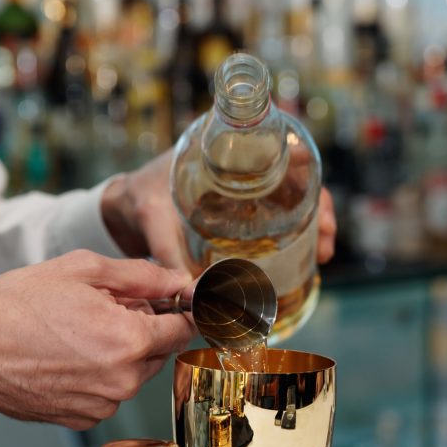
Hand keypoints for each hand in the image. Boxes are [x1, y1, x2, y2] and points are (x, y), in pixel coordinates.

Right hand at [0, 251, 195, 429]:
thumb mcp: (81, 270)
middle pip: (159, 350)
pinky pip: (109, 392)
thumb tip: (179, 280)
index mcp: (128, 340)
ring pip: (134, 372)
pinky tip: (65, 356)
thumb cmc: (15, 303)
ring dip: (120, 352)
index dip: (179, 309)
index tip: (168, 300)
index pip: (184, 328)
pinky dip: (98, 374)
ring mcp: (103, 404)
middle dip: (142, 328)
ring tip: (76, 332)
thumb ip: (141, 276)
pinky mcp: (83, 418)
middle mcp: (122, 379)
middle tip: (102, 308)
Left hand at [101, 150, 336, 272]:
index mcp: (223, 152)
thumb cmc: (136, 200)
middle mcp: (241, 171)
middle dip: (320, 209)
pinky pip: (276, 224)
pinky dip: (293, 241)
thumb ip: (170, 255)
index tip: (319, 205)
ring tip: (323, 254)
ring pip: (292, 204)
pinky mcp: (239, 220)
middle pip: (296, 181)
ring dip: (312, 227)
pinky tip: (304, 261)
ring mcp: (243, 196)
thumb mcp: (152, 220)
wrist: (119, 209)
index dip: (307, 174)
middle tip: (327, 241)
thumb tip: (195, 295)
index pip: (279, 151)